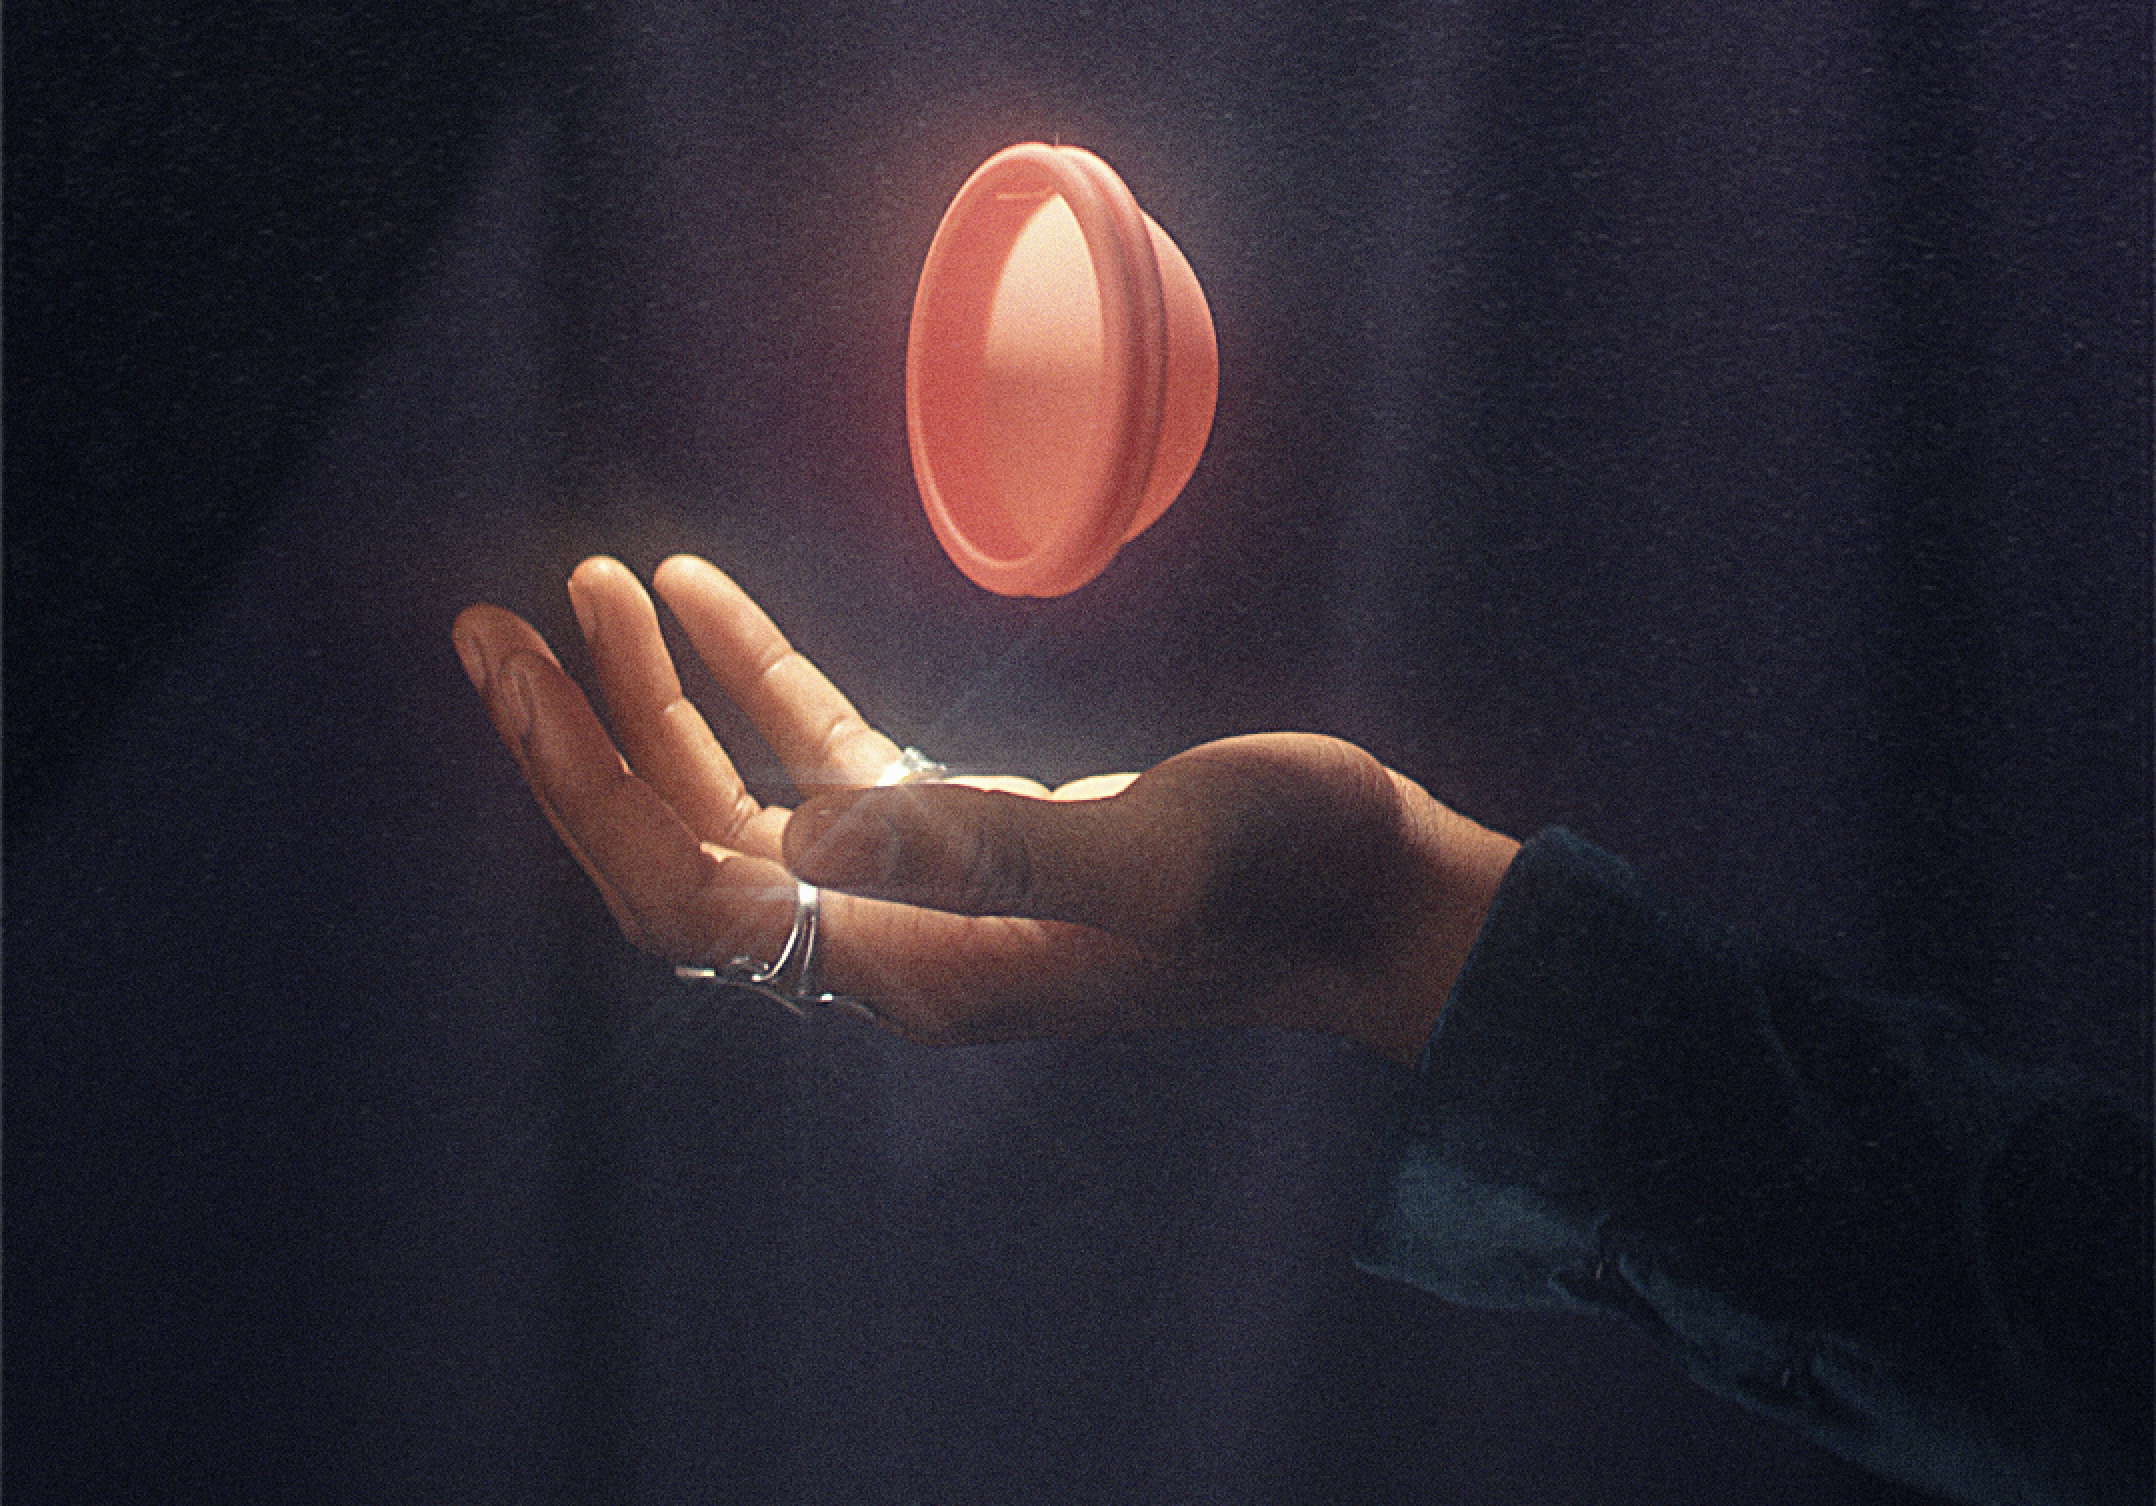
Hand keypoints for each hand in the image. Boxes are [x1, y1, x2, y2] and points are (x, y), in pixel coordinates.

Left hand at [455, 555, 1517, 1060]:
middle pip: (685, 852)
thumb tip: (791, 834)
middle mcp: (893, 942)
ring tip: (587, 585)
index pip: (693, 892)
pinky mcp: (965, 837)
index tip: (519, 673)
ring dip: (657, 702)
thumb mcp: (1145, 850)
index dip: (591, 787)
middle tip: (490, 628)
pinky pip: (822, 761)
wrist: (1375, 897)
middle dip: (582, 743)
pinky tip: (702, 593)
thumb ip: (974, 848)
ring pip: (741, 804)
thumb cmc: (1289, 875)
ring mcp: (923, 891)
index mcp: (914, 966)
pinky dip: (755, 680)